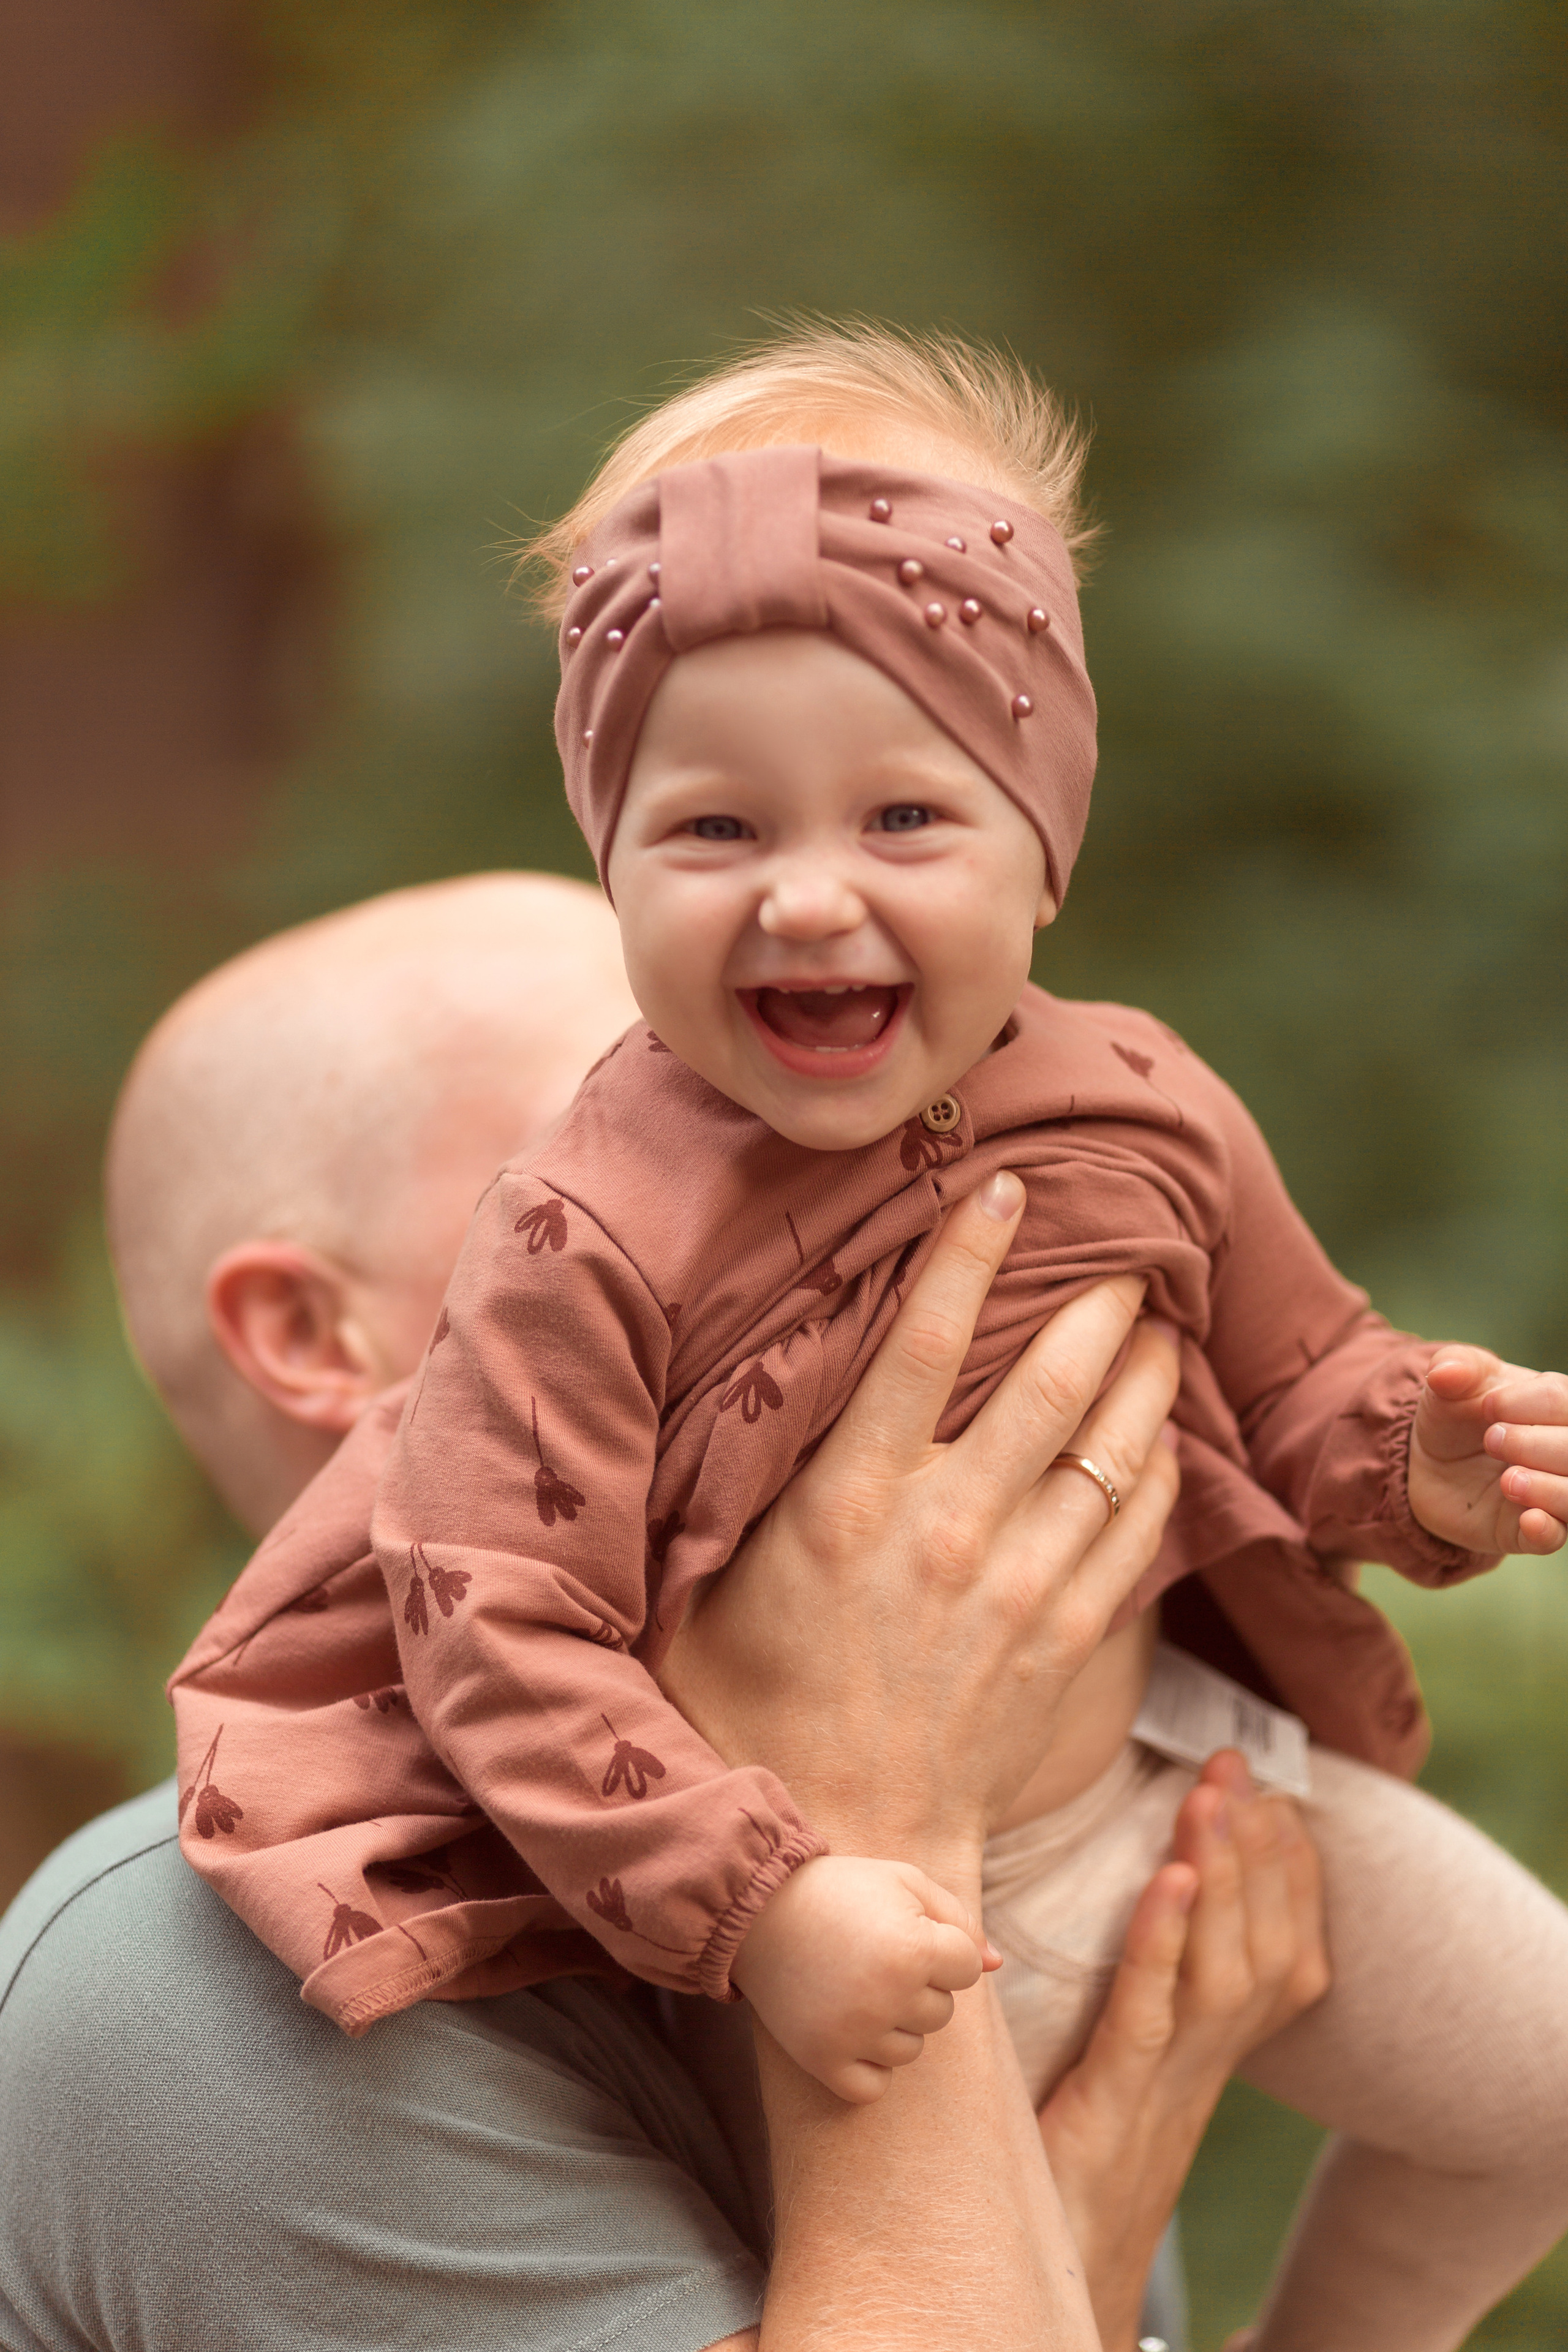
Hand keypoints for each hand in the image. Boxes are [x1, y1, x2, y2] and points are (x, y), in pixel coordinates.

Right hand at [659, 1171, 1182, 1888]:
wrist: (842, 1844)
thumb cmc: (748, 1707)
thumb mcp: (714, 1580)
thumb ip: (749, 1486)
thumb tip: (746, 1389)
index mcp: (849, 1504)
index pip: (919, 1344)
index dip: (968, 1255)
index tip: (1008, 1187)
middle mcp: (945, 1532)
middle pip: (1047, 1385)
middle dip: (1095, 1305)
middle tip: (1125, 1256)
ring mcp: (1016, 1590)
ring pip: (1108, 1452)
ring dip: (1142, 1378)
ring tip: (1157, 1326)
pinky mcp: (1062, 1645)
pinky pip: (1133, 1535)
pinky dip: (1155, 1474)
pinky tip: (1161, 1440)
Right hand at [729, 1853, 997, 2103]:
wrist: (757, 1910)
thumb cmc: (842, 1890)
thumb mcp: (905, 1883)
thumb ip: (958, 1920)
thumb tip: (997, 1964)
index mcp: (913, 1949)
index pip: (967, 1969)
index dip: (940, 1945)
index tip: (904, 1929)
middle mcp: (887, 1998)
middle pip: (942, 2011)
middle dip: (918, 1984)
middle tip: (872, 1954)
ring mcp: (854, 2035)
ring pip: (912, 2050)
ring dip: (894, 2023)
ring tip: (855, 1984)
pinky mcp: (823, 2062)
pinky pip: (873, 2087)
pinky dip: (867, 2064)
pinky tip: (848, 2027)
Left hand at [1037, 1751, 1328, 2351]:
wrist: (1049, 2278)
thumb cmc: (1074, 2162)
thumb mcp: (1120, 2066)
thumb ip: (1139, 1992)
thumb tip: (1136, 1894)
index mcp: (1209, 2057)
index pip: (1277, 1951)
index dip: (1284, 1872)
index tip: (1274, 1790)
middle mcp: (1203, 2068)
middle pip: (1258, 1945)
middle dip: (1256, 1849)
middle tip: (1238, 1761)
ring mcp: (1163, 2088)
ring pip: (1218, 1970)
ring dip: (1219, 1874)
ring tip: (1212, 1795)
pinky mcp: (1110, 2105)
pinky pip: (1147, 2014)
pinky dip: (1161, 1942)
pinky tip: (1169, 1879)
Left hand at [1409, 1347, 1567, 1554]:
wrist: (1425, 1464)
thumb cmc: (1453, 1417)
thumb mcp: (1449, 1385)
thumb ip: (1454, 1368)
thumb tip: (1445, 1372)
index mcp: (1555, 1406)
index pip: (1562, 1398)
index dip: (1525, 1402)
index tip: (1486, 1407)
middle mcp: (1562, 1451)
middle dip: (1536, 1443)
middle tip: (1491, 1440)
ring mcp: (1551, 1493)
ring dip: (1548, 1488)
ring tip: (1509, 1480)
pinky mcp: (1529, 1531)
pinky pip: (1554, 1537)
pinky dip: (1547, 1530)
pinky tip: (1530, 1521)